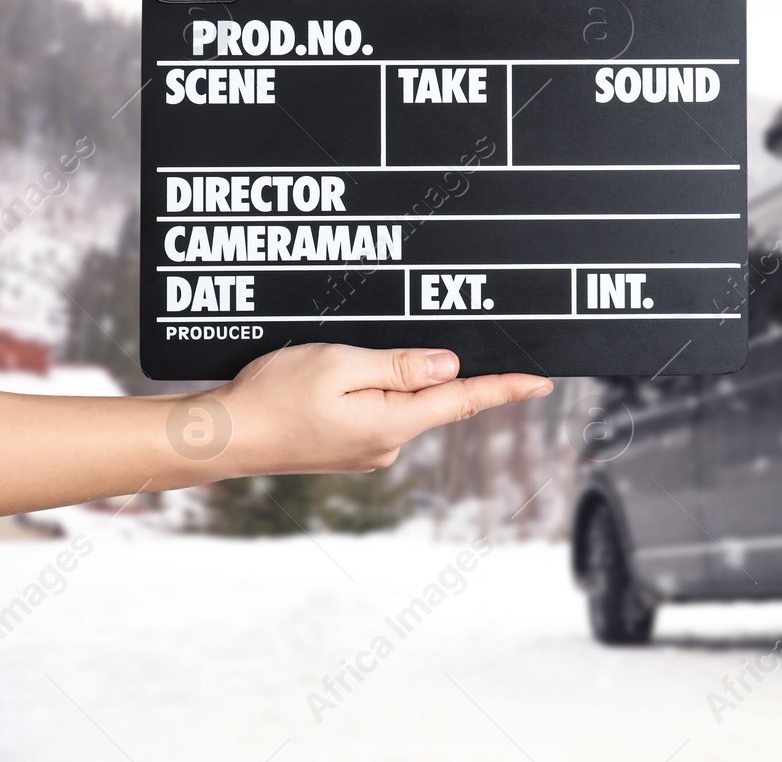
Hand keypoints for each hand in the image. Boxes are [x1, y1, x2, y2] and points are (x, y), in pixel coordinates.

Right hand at [0, 344, 551, 514]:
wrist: (222, 438)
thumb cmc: (273, 395)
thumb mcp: (340, 365)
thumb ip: (400, 366)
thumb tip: (450, 366)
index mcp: (393, 423)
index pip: (464, 399)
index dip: (506, 387)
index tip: (543, 381)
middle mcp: (388, 444)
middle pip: (432, 396)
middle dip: (424, 368)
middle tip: (379, 348)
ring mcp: (368, 450)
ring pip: (400, 402)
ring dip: (387, 378)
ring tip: (334, 363)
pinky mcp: (348, 448)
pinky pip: (376, 412)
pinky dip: (369, 390)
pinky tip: (334, 378)